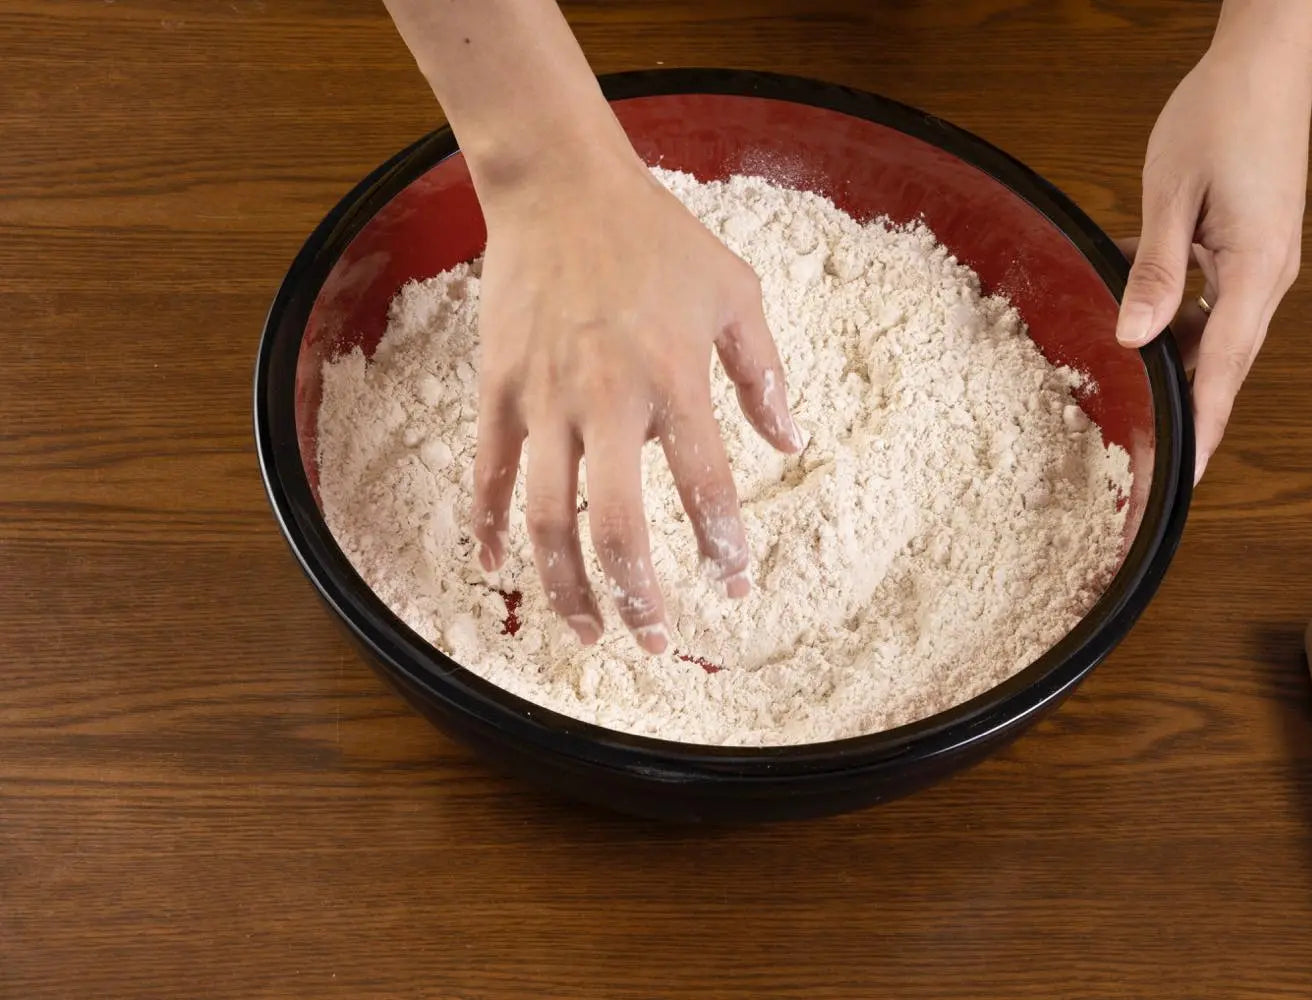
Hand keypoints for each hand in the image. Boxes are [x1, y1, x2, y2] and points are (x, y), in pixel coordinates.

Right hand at [471, 149, 802, 652]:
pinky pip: (487, 472)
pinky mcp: (496, 389)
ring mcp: (543, 398)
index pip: (705, 486)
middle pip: (616, 525)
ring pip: (546, 516)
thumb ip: (764, 374)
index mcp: (673, 378)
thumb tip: (790, 443)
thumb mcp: (735, 293)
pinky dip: (487, 526)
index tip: (735, 589)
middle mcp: (607, 399)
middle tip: (656, 641)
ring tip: (586, 632)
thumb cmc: (657, 239)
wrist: (560, 187)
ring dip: (565, 585)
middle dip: (637, 595)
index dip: (723, 548)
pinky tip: (496, 568)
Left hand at [1115, 15, 1311, 483]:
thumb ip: (1154, 270)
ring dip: (1173, 356)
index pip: (1223, 370)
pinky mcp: (1251, 243)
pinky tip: (1132, 303)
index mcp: (1255, 268)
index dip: (1203, 426)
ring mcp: (1264, 260)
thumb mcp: (1171, 194)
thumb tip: (1133, 338)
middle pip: (1222, 360)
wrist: (1263, 60)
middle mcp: (1269, 274)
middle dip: (1187, 406)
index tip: (1186, 477)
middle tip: (1145, 452)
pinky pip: (1212, 296)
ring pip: (1215, 331)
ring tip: (1127, 388)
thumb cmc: (1219, 114)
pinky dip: (1175, 310)